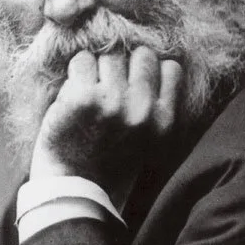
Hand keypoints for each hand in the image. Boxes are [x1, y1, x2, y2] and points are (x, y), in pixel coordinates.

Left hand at [30, 47, 181, 202]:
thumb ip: (156, 104)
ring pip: (109, 57)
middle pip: (142, 55)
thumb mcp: (148, 139)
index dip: (149, 73)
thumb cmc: (108, 162)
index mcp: (163, 121)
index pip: (170, 68)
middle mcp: (143, 109)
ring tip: (90, 99)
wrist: (74, 189)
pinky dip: (75, 74)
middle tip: (109, 91)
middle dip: (125, 68)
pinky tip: (73, 97)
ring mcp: (113, 101)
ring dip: (97, 72)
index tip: (133, 87)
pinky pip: (82, 61)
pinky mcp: (83, 98)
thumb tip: (155, 60)